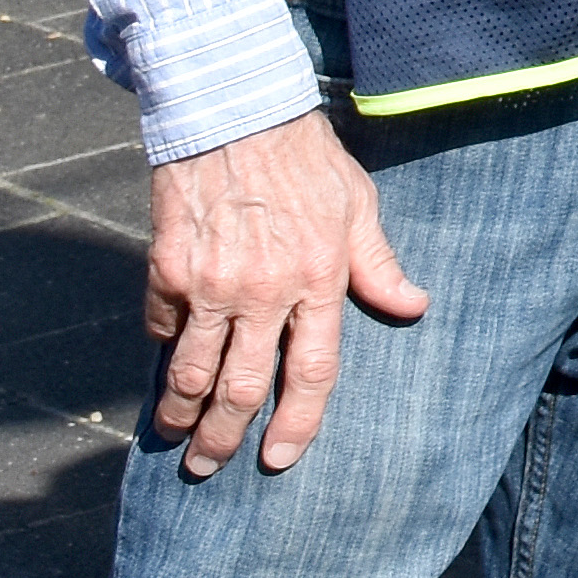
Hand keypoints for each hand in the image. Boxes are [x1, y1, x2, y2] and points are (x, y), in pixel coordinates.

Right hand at [141, 110, 428, 477]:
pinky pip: (162, 331)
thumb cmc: (305, 159)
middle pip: (242, 388)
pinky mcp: (166, 270)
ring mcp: (210, 283)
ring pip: (192, 374)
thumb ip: (379, 265)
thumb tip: (415, 307)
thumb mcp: (357, 205)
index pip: (312, 371)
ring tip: (177, 437)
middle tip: (210, 466)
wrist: (233, 112)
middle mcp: (263, 289)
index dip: (297, 423)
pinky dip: (164, 356)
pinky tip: (165, 374)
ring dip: (181, 415)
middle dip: (225, 438)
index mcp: (318, 277)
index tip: (279, 458)